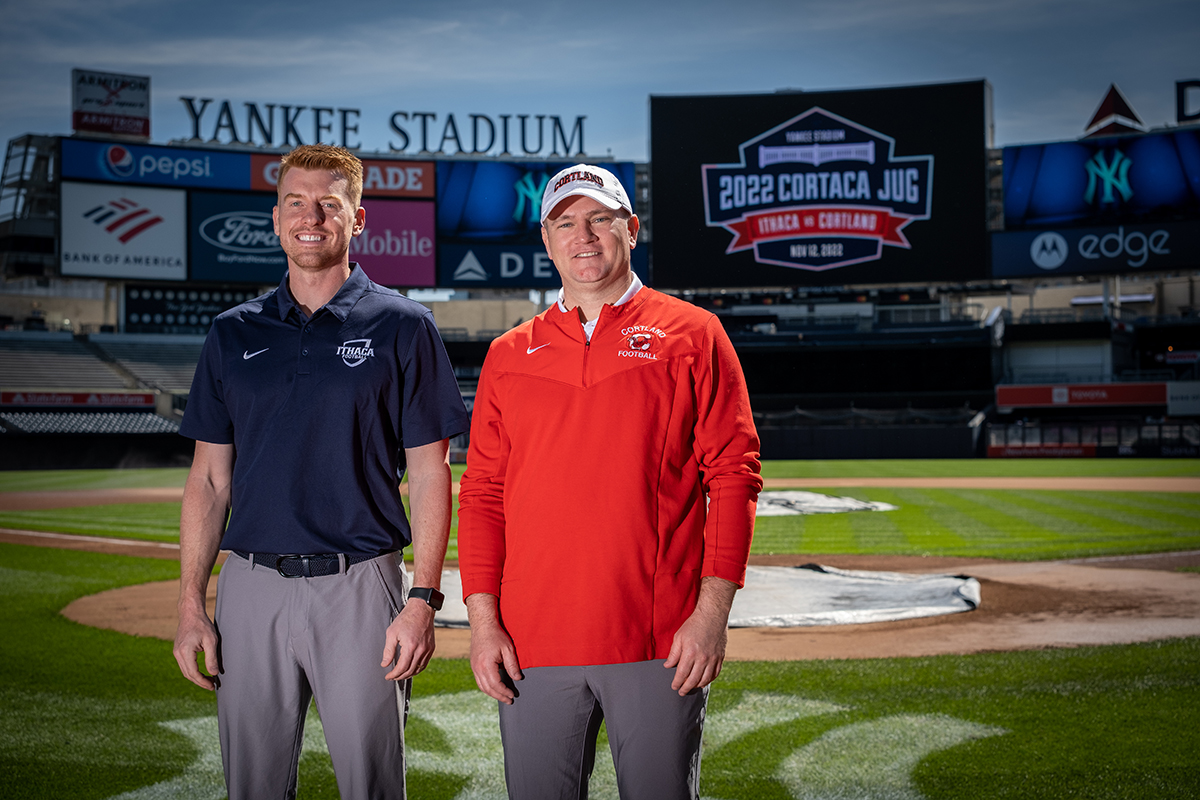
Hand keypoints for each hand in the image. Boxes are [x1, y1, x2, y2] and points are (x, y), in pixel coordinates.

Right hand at [174, 605, 219, 690]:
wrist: (190, 613)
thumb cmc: (202, 624)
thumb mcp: (211, 640)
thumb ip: (211, 658)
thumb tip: (214, 673)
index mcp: (185, 651)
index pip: (193, 673)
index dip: (203, 681)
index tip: (212, 685)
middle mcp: (178, 653)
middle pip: (188, 674)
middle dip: (200, 682)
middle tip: (212, 685)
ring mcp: (176, 652)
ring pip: (185, 671)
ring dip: (196, 677)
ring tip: (209, 680)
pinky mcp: (178, 650)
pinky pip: (184, 665)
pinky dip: (192, 671)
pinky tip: (202, 672)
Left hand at [381, 599, 435, 680]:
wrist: (421, 609)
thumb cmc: (406, 619)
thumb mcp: (392, 633)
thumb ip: (388, 651)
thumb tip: (385, 664)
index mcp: (410, 646)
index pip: (402, 667)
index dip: (394, 674)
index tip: (388, 676)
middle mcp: (421, 650)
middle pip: (410, 670)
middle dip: (400, 676)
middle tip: (393, 677)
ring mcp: (428, 649)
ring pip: (418, 669)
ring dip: (409, 674)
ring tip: (400, 675)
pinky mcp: (431, 648)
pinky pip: (424, 664)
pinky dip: (417, 669)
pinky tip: (411, 669)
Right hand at [468, 618, 522, 703]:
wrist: (482, 626)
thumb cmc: (496, 635)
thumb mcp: (508, 649)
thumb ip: (512, 665)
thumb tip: (517, 678)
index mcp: (486, 665)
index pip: (496, 684)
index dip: (504, 692)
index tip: (512, 695)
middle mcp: (477, 668)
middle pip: (488, 689)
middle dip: (499, 696)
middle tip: (509, 700)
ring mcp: (474, 667)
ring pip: (482, 686)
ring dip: (492, 694)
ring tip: (502, 697)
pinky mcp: (473, 665)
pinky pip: (479, 681)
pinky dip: (487, 688)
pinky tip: (494, 688)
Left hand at [663, 576, 736, 694]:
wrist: (712, 615)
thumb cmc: (693, 625)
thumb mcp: (679, 637)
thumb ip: (673, 653)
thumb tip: (668, 666)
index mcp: (690, 653)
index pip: (682, 674)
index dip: (677, 682)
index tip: (674, 686)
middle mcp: (702, 658)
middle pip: (693, 680)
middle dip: (685, 688)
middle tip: (681, 691)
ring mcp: (713, 659)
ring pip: (705, 679)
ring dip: (697, 686)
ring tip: (691, 687)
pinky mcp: (720, 657)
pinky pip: (715, 673)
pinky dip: (709, 680)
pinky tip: (704, 681)